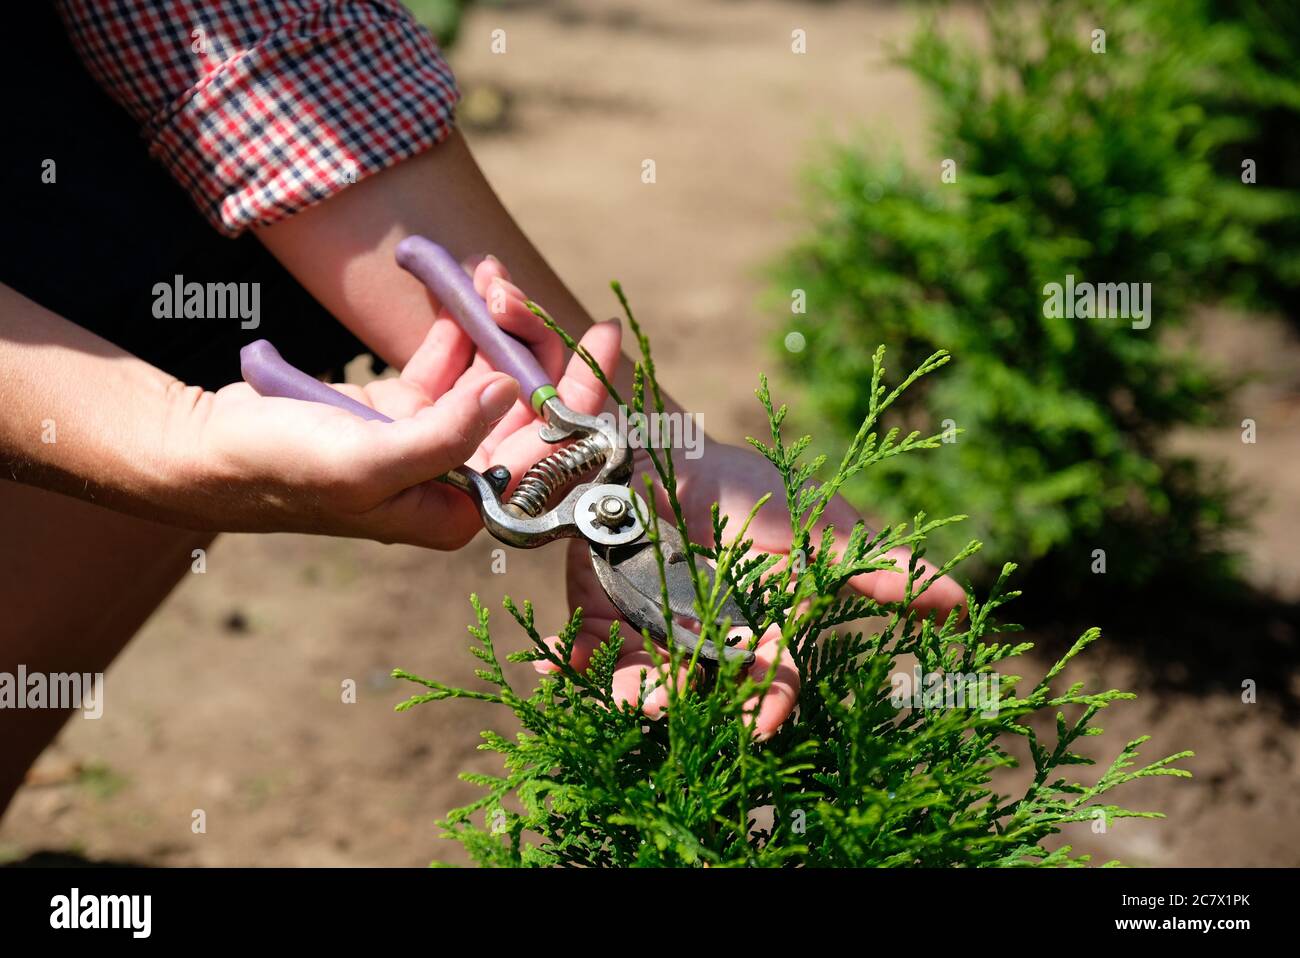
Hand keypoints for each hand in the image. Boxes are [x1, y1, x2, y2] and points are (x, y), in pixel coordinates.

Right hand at [177, 257, 621, 547]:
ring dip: (493, 323)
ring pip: (490, 375)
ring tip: (485, 273)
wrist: (208, 450)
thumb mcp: (366, 462)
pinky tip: (461, 284)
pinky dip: (457, 322)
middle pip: (524, 407)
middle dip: (528, 344)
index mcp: (463, 508)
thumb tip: (512, 391)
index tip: (599, 339)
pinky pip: (451, 360)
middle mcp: (457, 479)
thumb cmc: (282, 469)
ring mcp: (433, 441)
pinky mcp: (405, 410)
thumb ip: (447, 436)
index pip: (546, 453)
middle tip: (511, 286)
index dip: (581, 396)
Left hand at [438, 284, 966, 741]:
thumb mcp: (813, 527)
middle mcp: (701, 637)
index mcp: (755, 626)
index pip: (770, 677)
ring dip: (630, 692)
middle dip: (684, 702)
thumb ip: (874, 565)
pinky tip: (561, 669)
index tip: (761, 725)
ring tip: (624, 697)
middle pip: (698, 687)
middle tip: (667, 709)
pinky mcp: (596, 605)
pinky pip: (582, 644)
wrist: (670, 449)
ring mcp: (647, 624)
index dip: (769, 702)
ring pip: (640, 677)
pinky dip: (571, 659)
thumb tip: (963, 603)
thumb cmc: (748, 495)